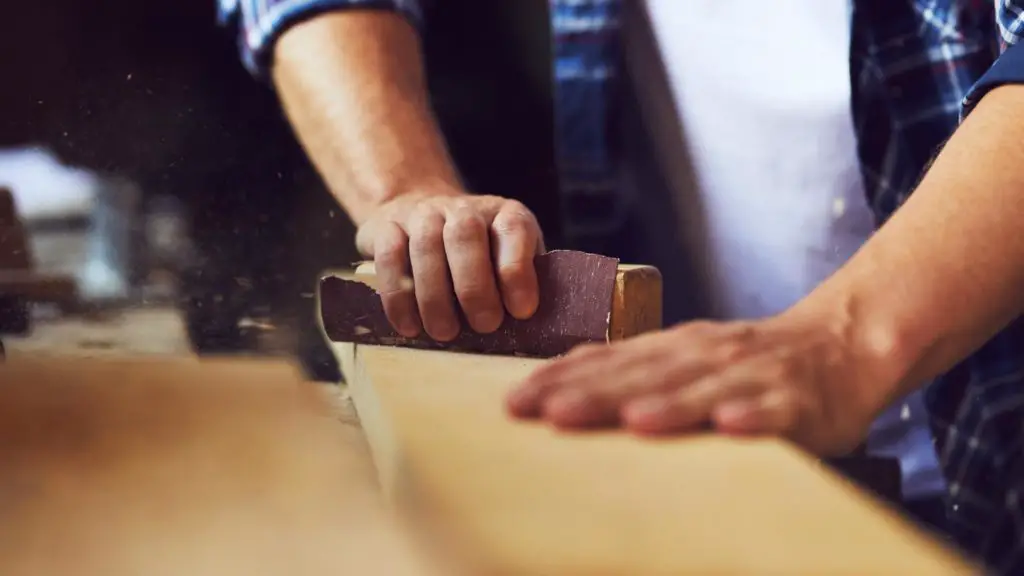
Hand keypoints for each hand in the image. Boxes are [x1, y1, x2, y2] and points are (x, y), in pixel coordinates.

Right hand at [355, 189, 544, 341]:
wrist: (420, 212)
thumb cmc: (478, 254)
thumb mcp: (509, 259)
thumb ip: (523, 282)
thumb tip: (533, 325)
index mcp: (504, 214)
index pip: (513, 231)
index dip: (517, 271)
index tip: (521, 311)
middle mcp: (463, 208)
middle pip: (465, 235)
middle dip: (475, 287)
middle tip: (484, 326)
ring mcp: (422, 214)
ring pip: (425, 247)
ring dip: (435, 296)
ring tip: (445, 333)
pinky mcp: (387, 227)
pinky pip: (390, 257)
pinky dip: (398, 296)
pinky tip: (409, 325)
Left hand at [505, 313, 891, 455]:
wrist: (840, 341)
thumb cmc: (750, 361)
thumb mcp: (686, 357)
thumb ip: (635, 368)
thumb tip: (565, 380)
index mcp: (673, 347)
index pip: (606, 361)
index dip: (560, 379)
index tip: (514, 402)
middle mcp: (704, 355)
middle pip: (643, 375)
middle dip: (593, 393)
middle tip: (546, 412)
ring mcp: (749, 375)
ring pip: (702, 390)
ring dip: (667, 404)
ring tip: (631, 420)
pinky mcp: (796, 401)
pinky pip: (774, 410)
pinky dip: (753, 416)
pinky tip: (733, 426)